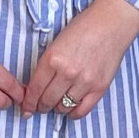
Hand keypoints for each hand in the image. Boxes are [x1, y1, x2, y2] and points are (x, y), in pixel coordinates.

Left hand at [20, 0, 138, 120]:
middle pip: (47, 101)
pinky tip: (70, 107)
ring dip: (57, 108)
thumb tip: (35, 88)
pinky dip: (73, 113)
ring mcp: (84, 82)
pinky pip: (81, 111)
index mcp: (52, 59)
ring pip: (63, 108)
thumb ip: (46, 65)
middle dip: (40, 107)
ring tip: (57, 103)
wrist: (111, 23)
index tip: (27, 109)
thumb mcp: (56, 43)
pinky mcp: (99, 88)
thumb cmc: (83, 29)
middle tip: (40, 107)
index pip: (35, 89)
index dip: (28, 103)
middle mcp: (67, 72)